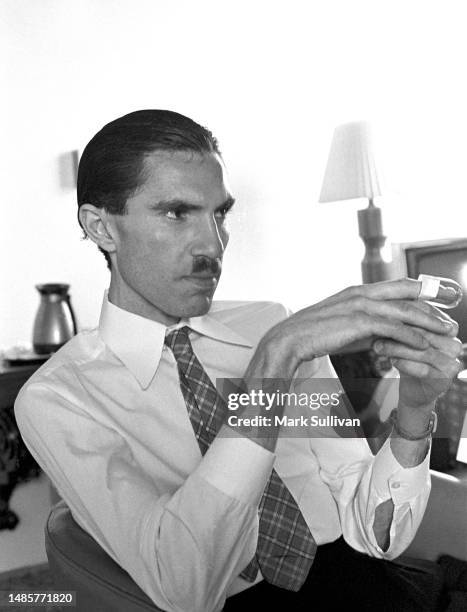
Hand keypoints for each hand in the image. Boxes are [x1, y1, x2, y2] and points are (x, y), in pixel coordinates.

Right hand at [249, 278, 456, 380]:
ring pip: (403, 309)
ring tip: (447, 330)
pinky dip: (409, 335)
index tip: (444, 293)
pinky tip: (422, 343)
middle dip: (434, 299)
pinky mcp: (356, 322)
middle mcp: (361, 293)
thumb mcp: (346, 328)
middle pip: (406, 292)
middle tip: (455, 303)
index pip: (399, 285)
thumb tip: (386, 338)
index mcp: (359, 291)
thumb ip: (368, 328)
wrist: (289, 340)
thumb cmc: (315, 335)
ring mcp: (359, 305)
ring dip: (428, 320)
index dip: (423, 288)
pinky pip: (390, 327)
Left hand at [373, 303, 462, 408]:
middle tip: (374, 330)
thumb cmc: (407, 355)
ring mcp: (452, 362)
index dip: (401, 312)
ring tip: (376, 346)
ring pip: (422, 350)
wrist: (413, 388)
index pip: (425, 314)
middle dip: (397, 330)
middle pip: (423, 332)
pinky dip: (405, 364)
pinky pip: (423, 370)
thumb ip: (401, 319)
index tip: (379, 311)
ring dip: (397, 348)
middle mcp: (454, 343)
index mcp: (448, 327)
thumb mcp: (404, 334)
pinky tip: (391, 361)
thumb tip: (380, 304)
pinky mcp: (445, 379)